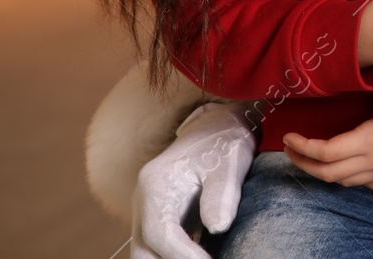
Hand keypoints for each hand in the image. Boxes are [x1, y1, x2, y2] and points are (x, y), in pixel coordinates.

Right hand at [131, 101, 255, 258]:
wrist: (217, 127)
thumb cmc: (223, 142)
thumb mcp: (229, 163)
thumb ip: (222, 193)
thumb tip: (218, 226)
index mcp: (155, 186)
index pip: (159, 233)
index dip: (182, 255)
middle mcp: (144, 203)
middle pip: (143, 251)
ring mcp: (149, 213)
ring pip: (147, 253)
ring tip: (208, 257)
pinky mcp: (161, 220)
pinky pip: (159, 249)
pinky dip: (177, 256)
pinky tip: (204, 254)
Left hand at [282, 75, 372, 188]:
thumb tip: (358, 62)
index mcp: (371, 140)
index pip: (325, 152)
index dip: (302, 146)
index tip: (289, 135)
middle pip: (327, 173)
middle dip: (303, 162)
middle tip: (290, 148)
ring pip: (344, 182)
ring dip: (323, 171)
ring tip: (312, 156)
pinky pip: (364, 184)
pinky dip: (347, 177)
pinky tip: (347, 165)